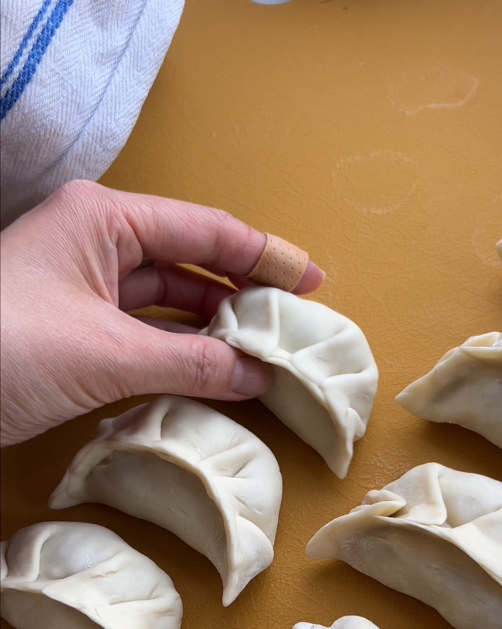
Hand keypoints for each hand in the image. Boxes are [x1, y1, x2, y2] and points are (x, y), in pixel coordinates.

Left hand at [0, 180, 324, 445]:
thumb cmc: (2, 350)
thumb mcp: (106, 355)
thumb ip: (190, 363)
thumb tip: (256, 375)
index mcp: (104, 219)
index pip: (204, 230)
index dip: (264, 256)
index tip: (312, 282)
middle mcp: (97, 245)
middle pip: (191, 263)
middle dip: (243, 296)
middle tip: (295, 327)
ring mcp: (84, 290)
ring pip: (169, 305)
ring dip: (215, 332)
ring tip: (265, 357)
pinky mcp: (76, 333)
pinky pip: (145, 337)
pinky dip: (181, 357)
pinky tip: (216, 376)